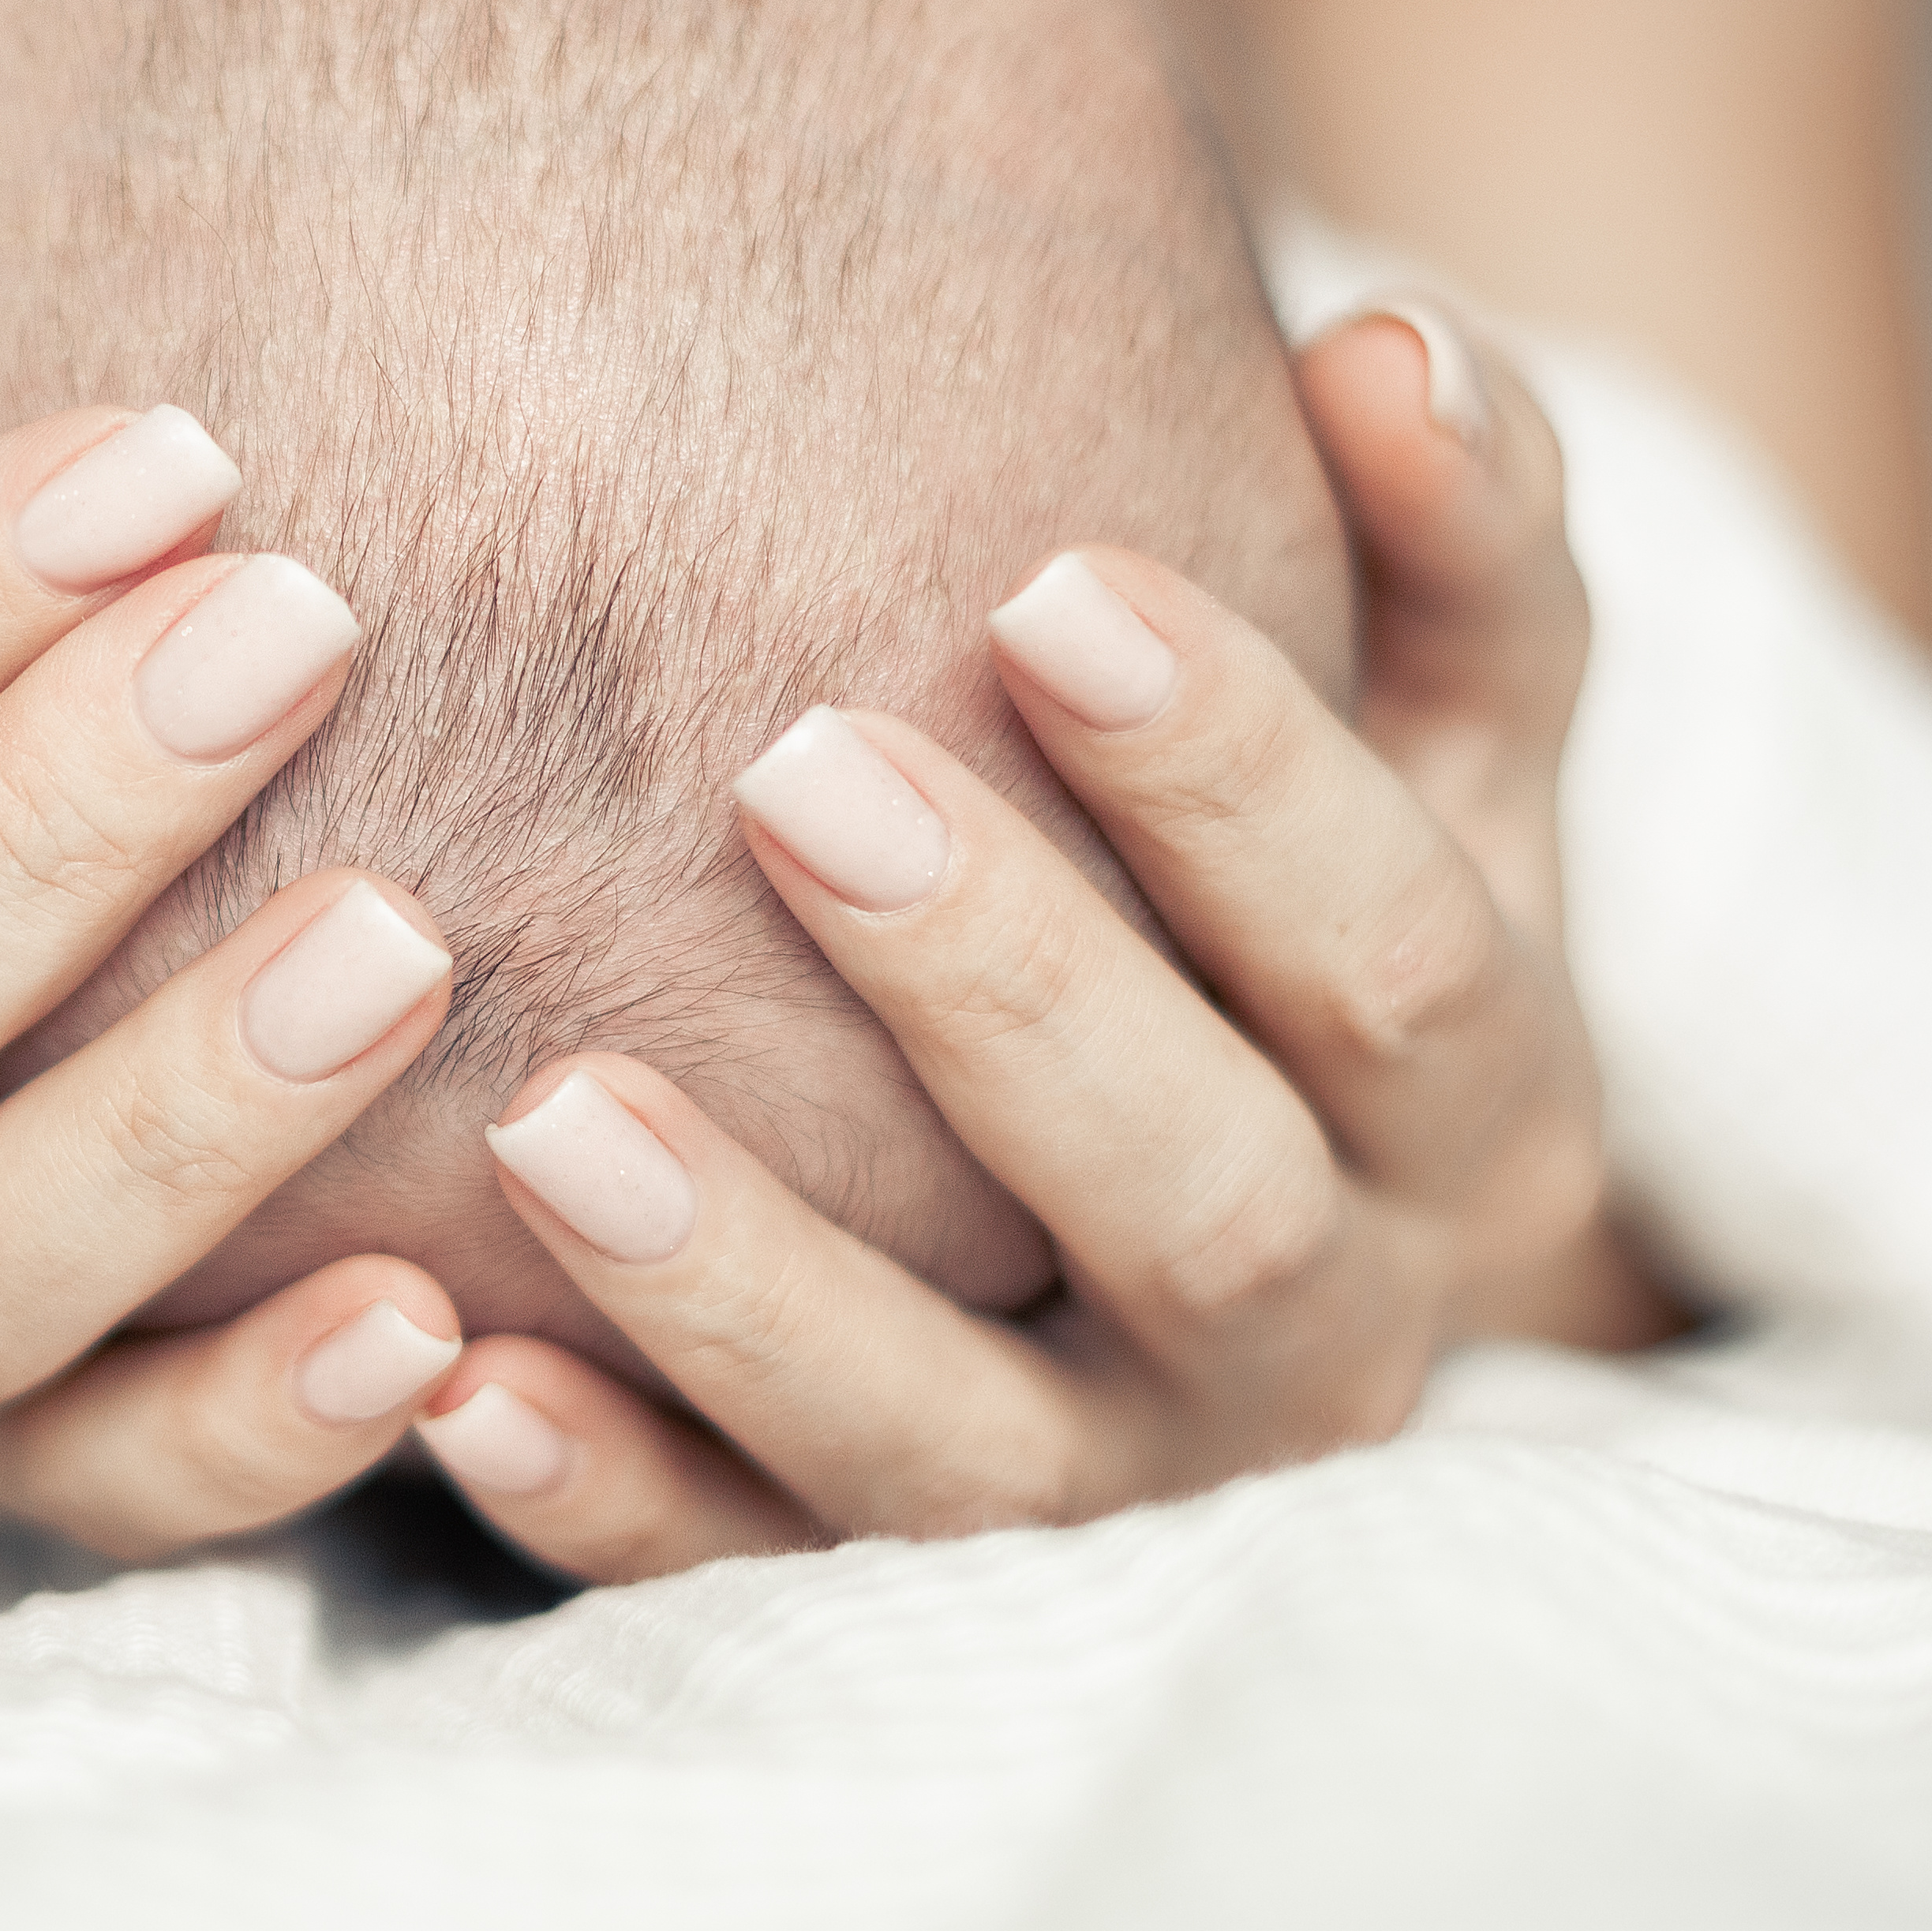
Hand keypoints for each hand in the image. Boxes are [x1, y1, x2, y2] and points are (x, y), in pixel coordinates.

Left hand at [406, 307, 1661, 1580]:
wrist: (1257, 1182)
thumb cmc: (1304, 877)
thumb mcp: (1438, 718)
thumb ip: (1450, 535)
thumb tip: (1392, 340)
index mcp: (1480, 1101)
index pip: (1393, 953)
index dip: (1239, 777)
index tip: (1047, 584)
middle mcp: (1331, 1329)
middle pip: (1197, 1200)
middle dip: (1001, 990)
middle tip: (788, 777)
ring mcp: (1121, 1489)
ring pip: (959, 1447)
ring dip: (756, 1287)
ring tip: (549, 1113)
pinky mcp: (920, 1591)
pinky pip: (758, 1575)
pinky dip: (616, 1494)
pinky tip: (451, 1380)